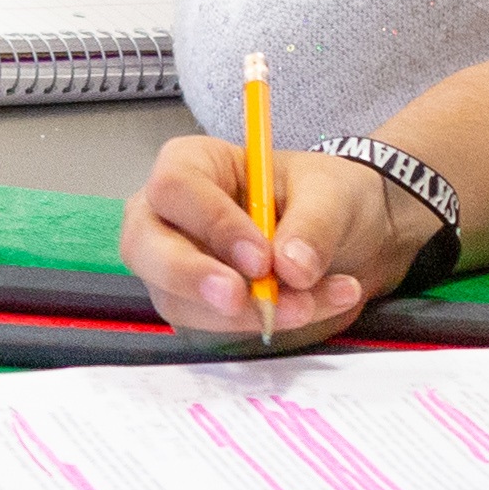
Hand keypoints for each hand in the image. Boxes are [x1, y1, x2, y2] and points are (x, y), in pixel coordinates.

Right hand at [122, 130, 438, 337]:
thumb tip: (291, 268)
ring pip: (178, 299)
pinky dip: (261, 323)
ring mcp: (174, 264)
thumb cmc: (320, 195)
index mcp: (191, 164)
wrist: (343, 234)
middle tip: (239, 299)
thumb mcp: (330, 193)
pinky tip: (311, 308)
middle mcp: (168, 215)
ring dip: (243, 313)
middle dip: (192, 278)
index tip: (261, 259)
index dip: (211, 223)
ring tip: (309, 304)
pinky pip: (213, 325)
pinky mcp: (194, 305)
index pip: (175, 188)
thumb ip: (313, 225)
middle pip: (145, 247)